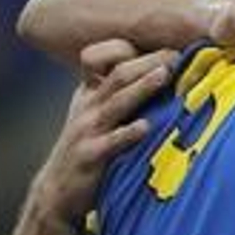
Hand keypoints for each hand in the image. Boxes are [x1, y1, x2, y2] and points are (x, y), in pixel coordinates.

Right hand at [30, 41, 175, 228]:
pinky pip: (111, 143)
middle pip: (119, 75)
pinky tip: (146, 127)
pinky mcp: (90, 156)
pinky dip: (127, 134)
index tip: (168, 43)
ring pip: (117, 103)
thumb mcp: (95, 113)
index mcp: (91, 92)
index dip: (132, 49)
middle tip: (177, 53)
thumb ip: (119, 91)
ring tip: (164, 75)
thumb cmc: (88, 146)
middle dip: (149, 61)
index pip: (106, 59)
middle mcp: (89, 106)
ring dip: (142, 88)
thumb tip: (163, 70)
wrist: (57, 191)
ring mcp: (88, 130)